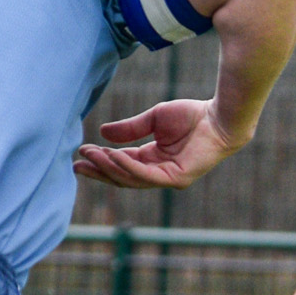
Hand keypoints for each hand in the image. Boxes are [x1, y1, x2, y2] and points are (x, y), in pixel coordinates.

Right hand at [75, 98, 245, 190]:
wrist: (218, 116)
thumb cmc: (192, 115)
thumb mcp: (153, 119)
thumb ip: (129, 128)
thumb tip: (102, 133)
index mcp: (154, 160)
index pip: (122, 165)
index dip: (101, 161)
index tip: (80, 154)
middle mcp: (159, 173)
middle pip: (123, 177)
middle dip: (99, 170)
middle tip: (77, 163)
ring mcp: (169, 179)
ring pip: (131, 178)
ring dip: (109, 167)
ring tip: (91, 155)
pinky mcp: (177, 179)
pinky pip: (146, 175)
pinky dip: (127, 166)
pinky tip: (112, 155)